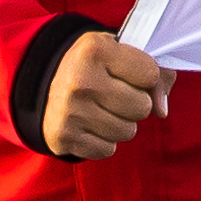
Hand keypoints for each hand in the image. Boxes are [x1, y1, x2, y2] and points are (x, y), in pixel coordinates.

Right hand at [44, 31, 170, 157]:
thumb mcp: (118, 53)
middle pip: (142, 107)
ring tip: (102, 108)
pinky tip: (89, 123)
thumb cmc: (91, 66)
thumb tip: (162, 110)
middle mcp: (80, 81)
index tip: (131, 74)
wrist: (39, 81)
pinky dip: (103, 140)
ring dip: (121, 123)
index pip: (150, 73)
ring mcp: (70, 112)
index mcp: (95, 50)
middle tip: (116, 94)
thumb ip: (155, 73)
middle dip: (136, 103)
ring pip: (127, 131)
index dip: (146, 77)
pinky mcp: (63, 137)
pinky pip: (107, 149)